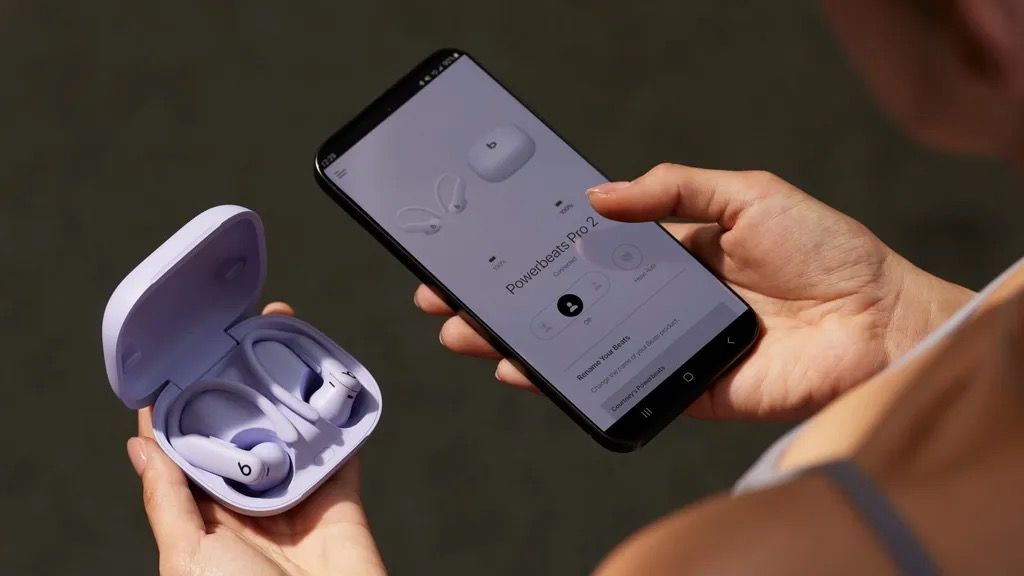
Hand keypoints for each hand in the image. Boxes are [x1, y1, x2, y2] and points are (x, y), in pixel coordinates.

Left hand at [126, 302, 385, 575]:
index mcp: (205, 518)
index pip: (190, 450)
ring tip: (288, 343)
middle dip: (244, 385)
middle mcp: (250, 504)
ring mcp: (297, 500)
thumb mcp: (187, 558)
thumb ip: (167, 501)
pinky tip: (336, 383)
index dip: (186, 404)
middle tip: (243, 333)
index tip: (184, 357)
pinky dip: (343, 419)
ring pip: (292, 432)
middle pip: (245, 432)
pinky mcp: (341, 501)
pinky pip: (342, 451)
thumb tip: (140, 447)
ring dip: (292, 391)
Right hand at [414, 164, 971, 418]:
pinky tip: (522, 371)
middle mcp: (660, 300)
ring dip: (520, 339)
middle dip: (508, 297)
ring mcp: (665, 346)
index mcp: (673, 252)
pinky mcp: (681, 389)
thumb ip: (673, 188)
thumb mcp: (746, 193)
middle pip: (568, 300)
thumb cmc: (826, 250)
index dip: (536, 248)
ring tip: (467, 331)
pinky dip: (565, 381)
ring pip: (579, 344)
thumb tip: (598, 195)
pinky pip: (614, 384)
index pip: (587, 250)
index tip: (487, 243)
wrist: (880, 320)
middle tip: (452, 295)